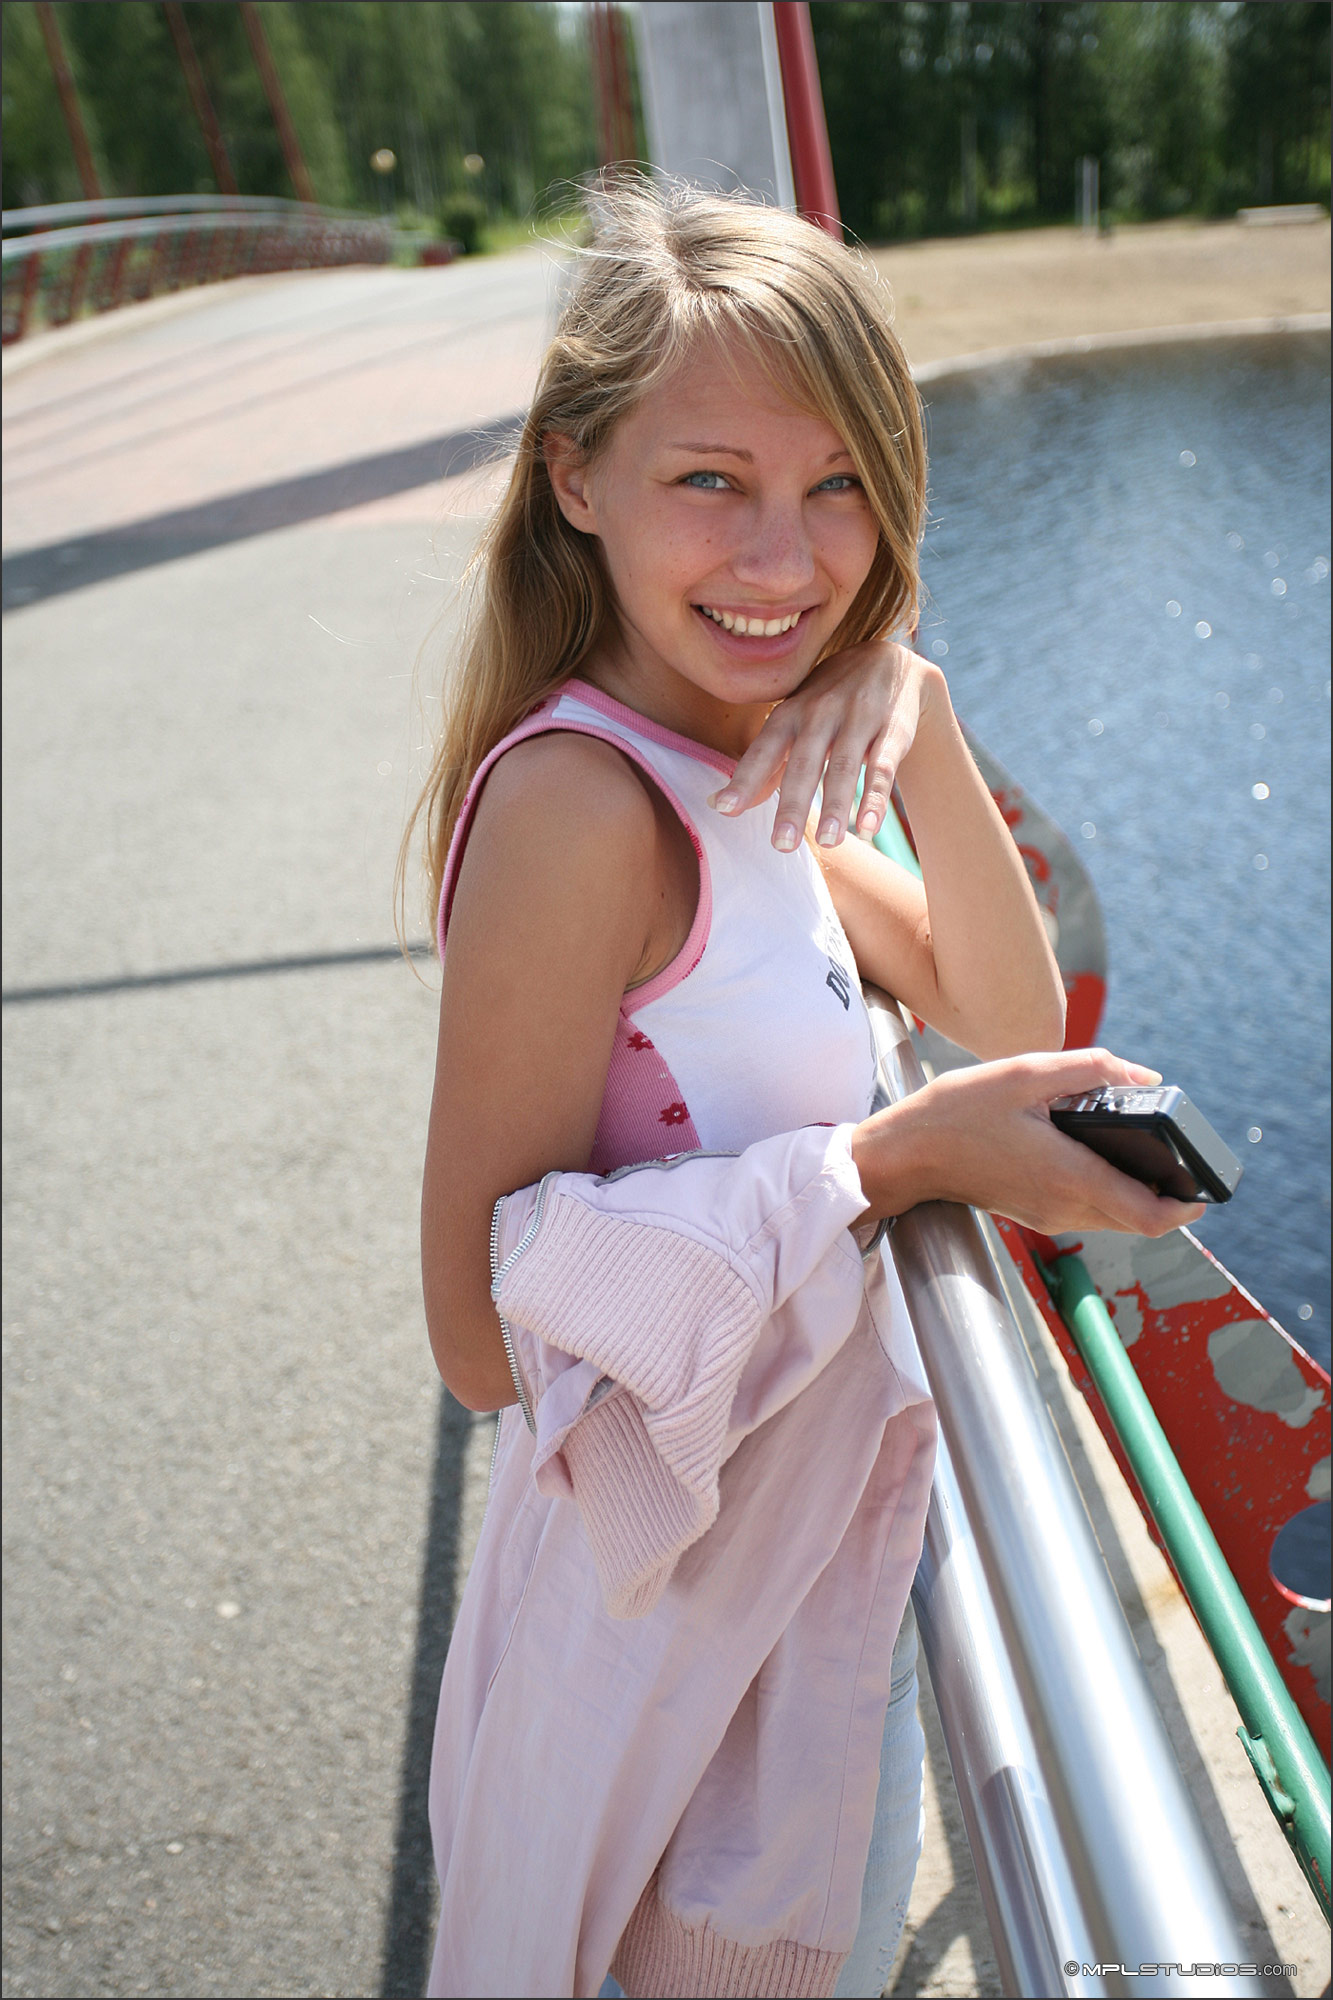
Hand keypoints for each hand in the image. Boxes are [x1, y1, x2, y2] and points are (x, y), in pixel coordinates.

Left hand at [708, 641, 935, 852]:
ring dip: (835, 804)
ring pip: (844, 766)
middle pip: (803, 763)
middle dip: (793, 804)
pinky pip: (883, 766)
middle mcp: (820, 713)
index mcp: (789, 714)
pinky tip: (868, 826)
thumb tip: (721, 805)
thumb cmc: (827, 703)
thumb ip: (765, 767)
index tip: (725, 809)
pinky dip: (876, 797)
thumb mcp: (793, 724)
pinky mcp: (892, 729)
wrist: (886, 660)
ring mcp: (857, 719)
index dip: (745, 779)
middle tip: (782, 845)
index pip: (763, 750)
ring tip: (829, 842)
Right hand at [852, 1048, 1208, 1236]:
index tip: (1202, 1185)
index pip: (1151, 1215)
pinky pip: (1087, 1209)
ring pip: (1113, 1216)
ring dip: (1132, 1188)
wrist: (903, 1154)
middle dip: (1163, 1190)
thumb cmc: (955, 1114)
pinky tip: (1087, 1149)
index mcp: (1070, 1177)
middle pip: (1138, 1218)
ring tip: (1129, 1143)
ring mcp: (1047, 1215)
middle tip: (1169, 1150)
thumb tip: (1145, 1077)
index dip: (1187, 1206)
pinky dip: (1103, 1186)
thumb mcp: (1024, 1075)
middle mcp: (1063, 1207)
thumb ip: (1090, 1070)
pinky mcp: (1034, 1212)